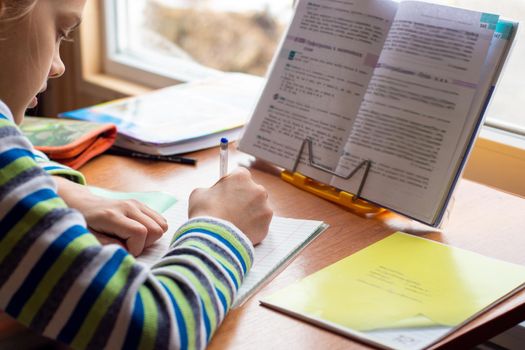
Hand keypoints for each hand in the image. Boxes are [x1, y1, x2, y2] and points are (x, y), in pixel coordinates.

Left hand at [53, 177, 167, 255]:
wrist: (81, 203)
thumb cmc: (82, 224)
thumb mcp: (88, 239)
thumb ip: (107, 246)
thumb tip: (128, 251)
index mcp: (112, 215)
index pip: (140, 232)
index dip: (135, 248)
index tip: (122, 252)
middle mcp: (128, 206)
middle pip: (156, 229)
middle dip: (145, 244)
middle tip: (128, 246)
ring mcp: (136, 203)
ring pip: (162, 225)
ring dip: (151, 238)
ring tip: (133, 240)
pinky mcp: (141, 204)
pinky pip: (160, 220)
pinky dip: (153, 230)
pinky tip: (137, 233)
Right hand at [188, 167, 272, 244]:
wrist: (213, 238)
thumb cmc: (205, 214)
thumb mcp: (199, 194)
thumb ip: (210, 190)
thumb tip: (211, 194)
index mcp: (241, 177)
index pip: (241, 175)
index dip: (233, 184)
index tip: (229, 191)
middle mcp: (257, 189)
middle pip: (252, 191)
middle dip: (244, 198)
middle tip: (231, 209)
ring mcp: (264, 208)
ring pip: (258, 208)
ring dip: (250, 213)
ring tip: (234, 222)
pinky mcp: (266, 225)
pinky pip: (260, 224)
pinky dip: (252, 228)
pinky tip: (239, 231)